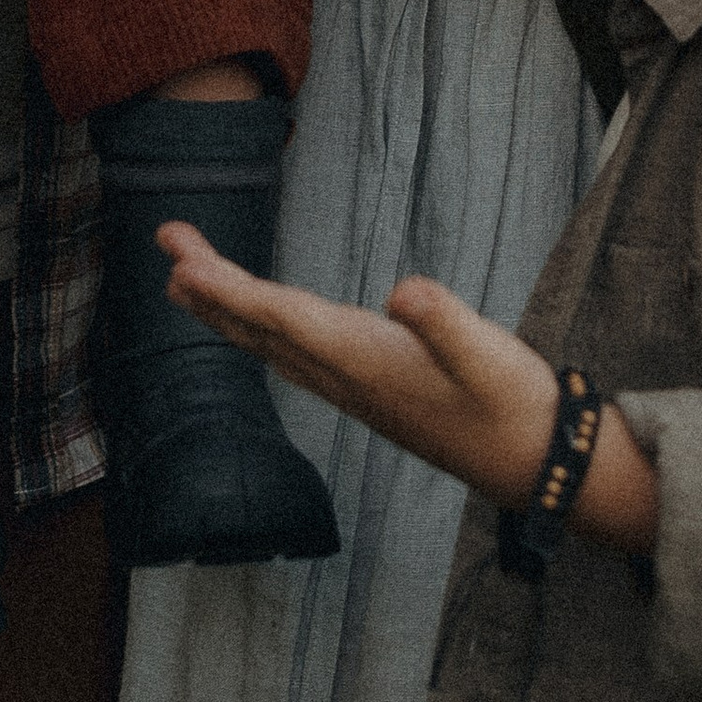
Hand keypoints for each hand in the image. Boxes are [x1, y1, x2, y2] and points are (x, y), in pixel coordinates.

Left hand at [162, 229, 556, 496]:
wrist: (534, 462)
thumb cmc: (513, 405)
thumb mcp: (489, 356)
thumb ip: (446, 323)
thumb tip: (406, 292)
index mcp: (365, 361)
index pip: (281, 319)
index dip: (229, 291)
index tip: (183, 264)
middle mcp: (347, 376)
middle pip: (260, 327)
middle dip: (209, 287)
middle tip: (167, 239)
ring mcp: (354, 387)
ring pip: (272, 343)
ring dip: (225, 309)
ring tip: (185, 278)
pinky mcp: (369, 388)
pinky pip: (295, 355)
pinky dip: (261, 330)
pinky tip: (256, 324)